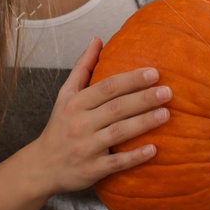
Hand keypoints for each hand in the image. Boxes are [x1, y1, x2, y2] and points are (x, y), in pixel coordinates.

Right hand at [27, 37, 171, 196]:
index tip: (154, 73)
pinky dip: (134, 157)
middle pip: (116, 108)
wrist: (41, 167)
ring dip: (143, 123)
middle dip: (143, 99)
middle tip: (168, 92)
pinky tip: (153, 149)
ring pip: (118, 133)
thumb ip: (82, 67)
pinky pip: (116, 162)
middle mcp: (79, 124)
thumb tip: (97, 39)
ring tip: (166, 114)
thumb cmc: (59, 127)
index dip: (131, 79)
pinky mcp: (92, 170)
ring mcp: (86, 148)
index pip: (107, 87)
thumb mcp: (65, 95)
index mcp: (75, 103)